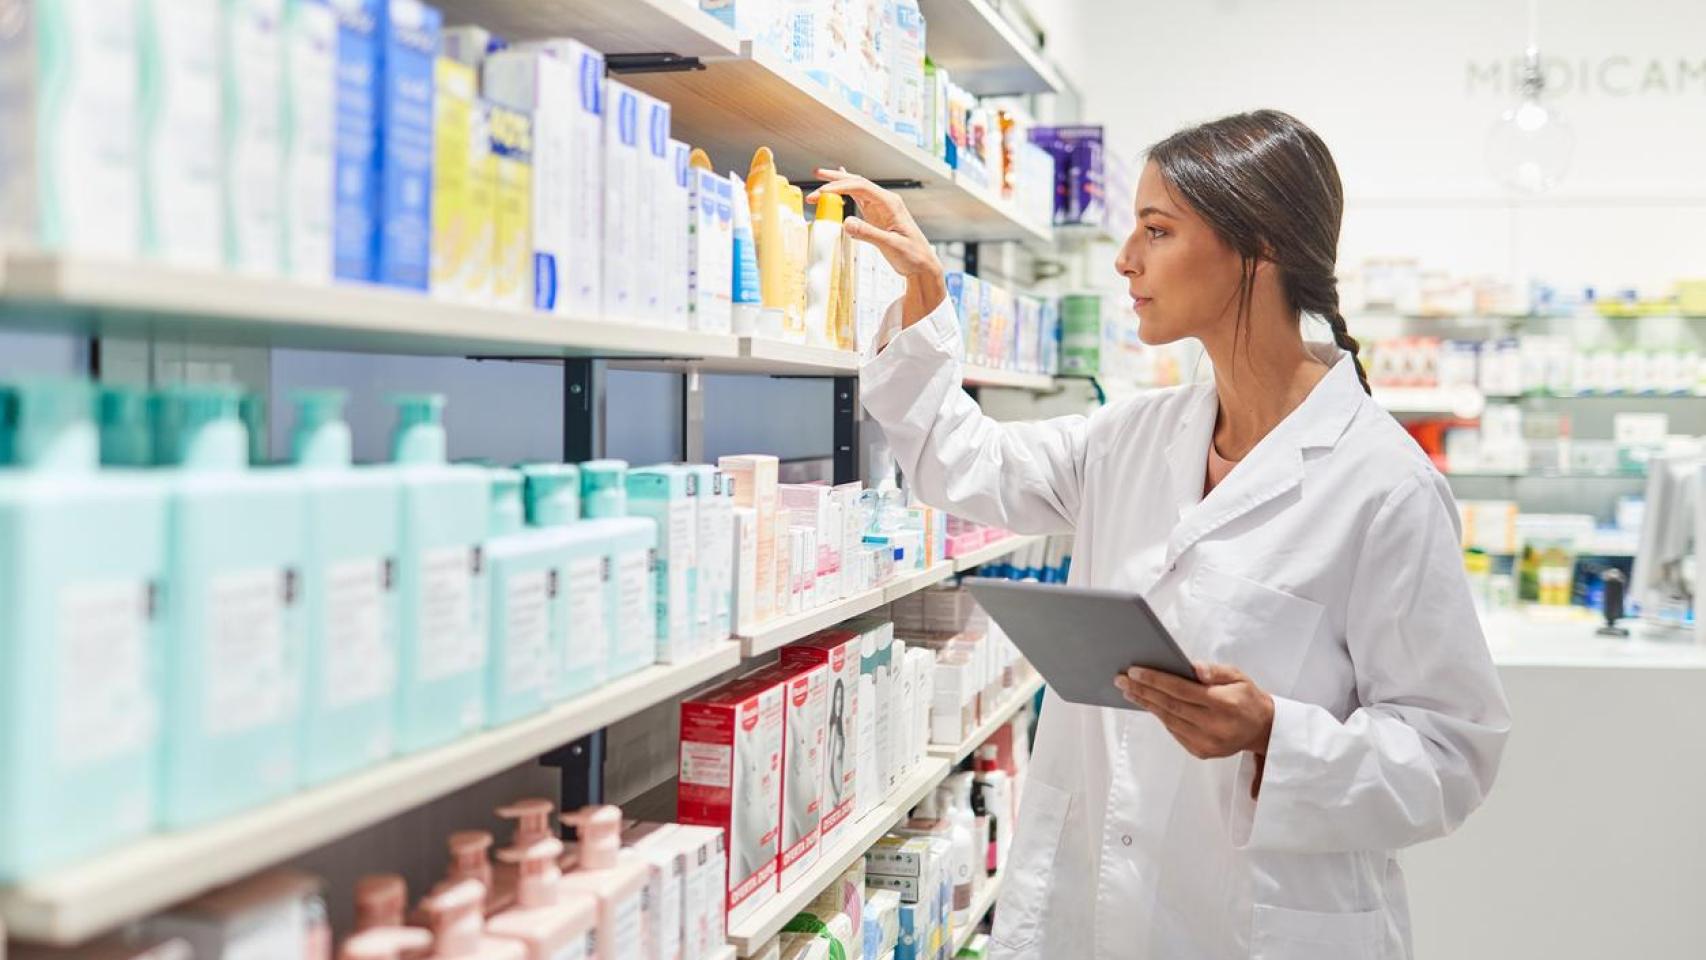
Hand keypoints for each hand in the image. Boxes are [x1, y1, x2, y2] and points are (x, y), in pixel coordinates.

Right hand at [808, 168, 944, 327]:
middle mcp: (886, 202)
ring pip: (856, 190)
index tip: (823, 192)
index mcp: (891, 204)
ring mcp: (881, 209)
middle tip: (817, 175)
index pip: (861, 187)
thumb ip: (868, 234)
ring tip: (820, 180)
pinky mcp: (877, 218)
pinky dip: (847, 192)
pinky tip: (840, 186)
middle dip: (836, 179)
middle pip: (857, 183)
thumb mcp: (891, 245)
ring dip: (838, 185)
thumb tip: (846, 223)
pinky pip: (859, 200)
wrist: (922, 266)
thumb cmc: (913, 255)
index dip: (840, 187)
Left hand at [1115, 662, 1274, 761]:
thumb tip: (1191, 667)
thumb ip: (1214, 671)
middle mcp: (1215, 726)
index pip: (1182, 690)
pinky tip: (1148, 704)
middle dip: (1143, 691)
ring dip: (1146, 704)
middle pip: (1170, 706)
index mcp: (1225, 704)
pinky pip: (1174, 731)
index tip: (1135, 671)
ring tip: (1129, 690)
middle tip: (1121, 679)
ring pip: (1169, 720)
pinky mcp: (1202, 752)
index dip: (1156, 680)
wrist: (1263, 729)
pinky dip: (1160, 716)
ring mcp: (1208, 743)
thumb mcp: (1238, 676)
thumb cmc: (1247, 697)